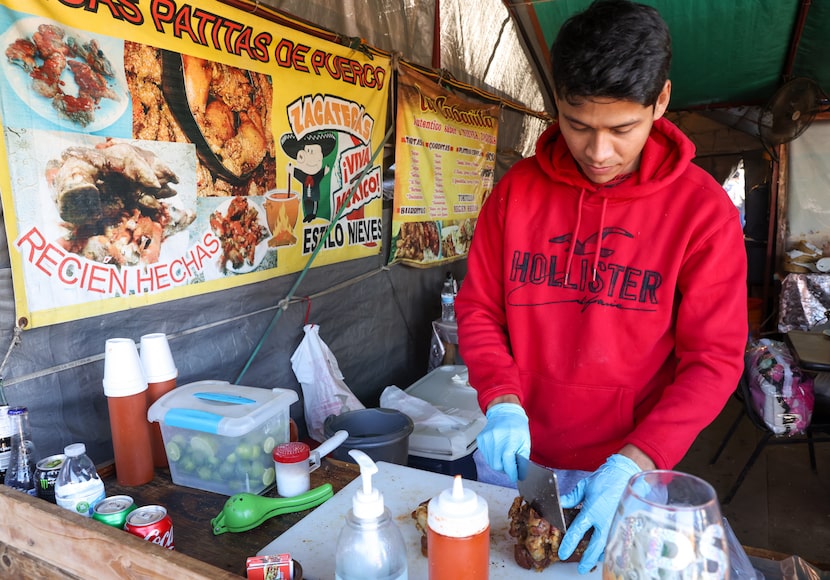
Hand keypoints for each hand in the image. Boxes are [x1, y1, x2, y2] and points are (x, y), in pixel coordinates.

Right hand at [476, 402, 529, 481]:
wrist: (505, 412)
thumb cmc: (517, 426)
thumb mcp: (525, 443)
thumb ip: (522, 459)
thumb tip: (520, 473)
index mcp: (509, 442)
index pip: (508, 466)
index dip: (512, 474)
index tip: (515, 476)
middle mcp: (496, 441)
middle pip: (497, 466)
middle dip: (504, 469)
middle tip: (510, 465)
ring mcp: (486, 440)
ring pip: (490, 462)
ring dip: (498, 462)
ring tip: (504, 455)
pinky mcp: (481, 440)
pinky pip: (486, 454)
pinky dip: (492, 456)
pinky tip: (498, 449)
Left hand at [557, 454, 640, 573]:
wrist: (626, 473)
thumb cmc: (606, 478)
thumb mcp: (585, 486)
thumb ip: (572, 498)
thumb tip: (561, 503)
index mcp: (592, 510)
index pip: (576, 531)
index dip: (568, 544)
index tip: (563, 553)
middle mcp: (605, 520)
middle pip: (595, 546)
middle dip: (588, 559)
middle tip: (581, 568)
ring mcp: (617, 523)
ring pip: (609, 546)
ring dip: (601, 555)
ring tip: (593, 561)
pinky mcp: (626, 523)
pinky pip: (619, 540)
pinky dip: (612, 547)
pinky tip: (608, 551)